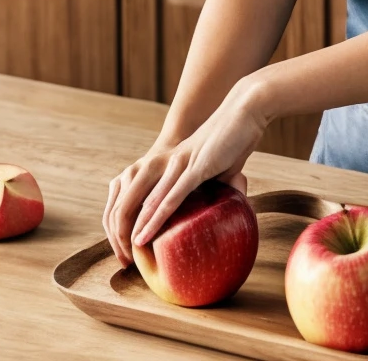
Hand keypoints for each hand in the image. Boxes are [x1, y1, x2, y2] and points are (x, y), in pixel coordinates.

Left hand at [102, 78, 268, 266]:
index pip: (135, 196)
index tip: (128, 247)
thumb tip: (231, 205)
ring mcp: (178, 166)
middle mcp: (166, 164)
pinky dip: (153, 219)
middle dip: (121, 234)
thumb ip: (220, 186)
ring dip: (132, 231)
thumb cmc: (236, 136)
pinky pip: (169, 199)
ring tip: (126, 255)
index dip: (127, 223)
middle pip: (129, 203)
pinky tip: (143, 236)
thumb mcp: (222, 166)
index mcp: (169, 164)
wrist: (246, 107)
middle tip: (123, 260)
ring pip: (145, 204)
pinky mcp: (195, 168)